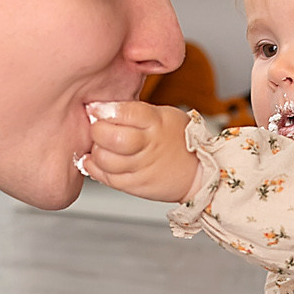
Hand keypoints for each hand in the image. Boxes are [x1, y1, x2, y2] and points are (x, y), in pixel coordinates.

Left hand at [84, 100, 200, 202]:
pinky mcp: (135, 185)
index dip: (104, 110)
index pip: (125, 112)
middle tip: (98, 128)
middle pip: (110, 137)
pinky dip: (95, 167)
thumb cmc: (179, 140)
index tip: (95, 108)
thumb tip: (102, 108)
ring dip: (96, 150)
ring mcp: (142, 167)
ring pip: (104, 159)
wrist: (199, 173)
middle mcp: (148, 145)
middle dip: (97, 130)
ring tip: (101, 146)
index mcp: (156, 122)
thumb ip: (135, 112)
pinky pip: (106, 177)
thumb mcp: (164, 116)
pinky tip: (96, 160)